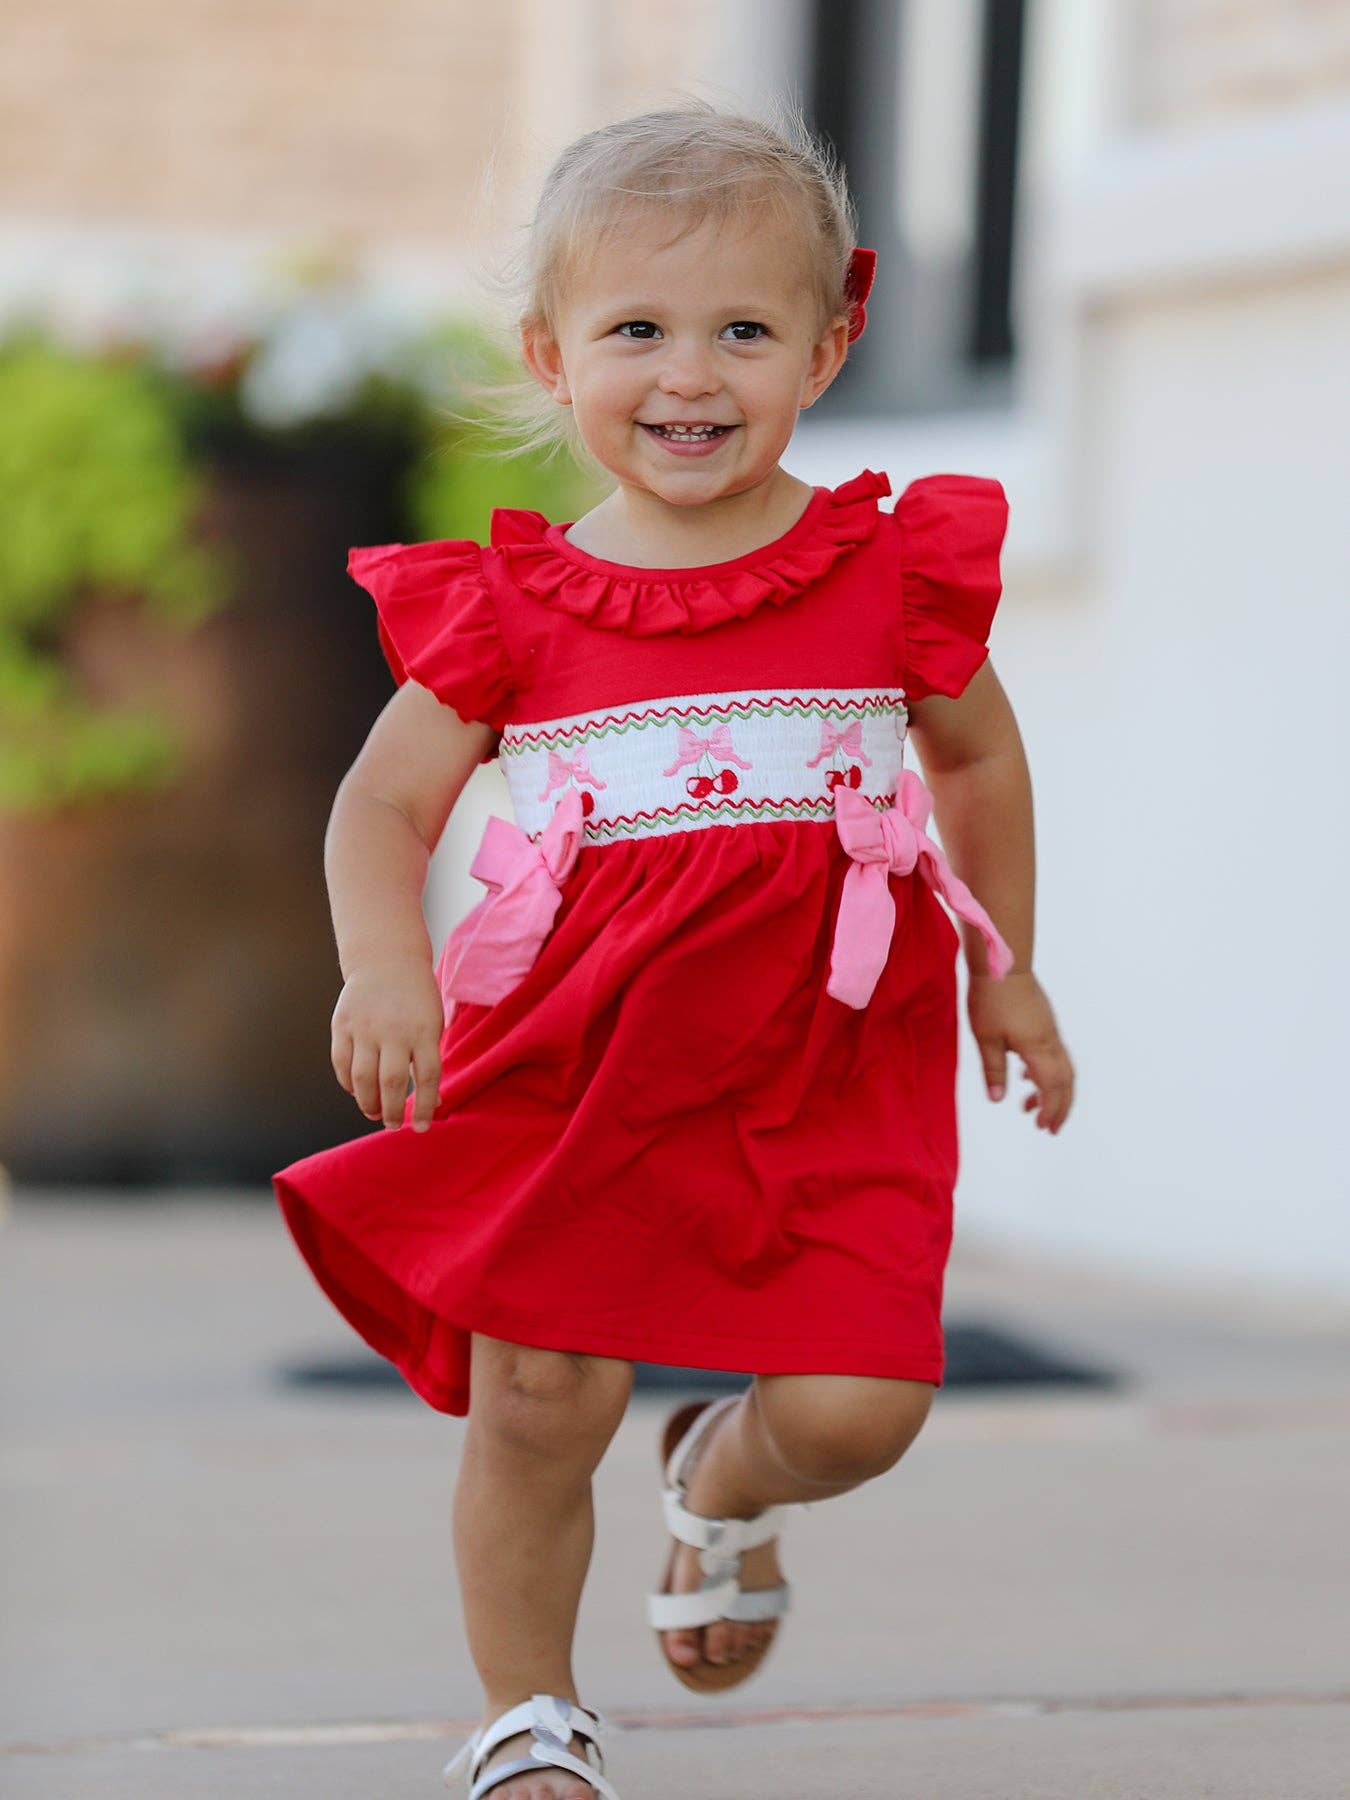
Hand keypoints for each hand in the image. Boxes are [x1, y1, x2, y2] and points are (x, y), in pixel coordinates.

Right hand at [330, 955, 443, 1132]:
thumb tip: (435, 1104)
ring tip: (376, 1113)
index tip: (423, 1127)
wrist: (386, 960)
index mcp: (424, 1030)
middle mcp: (394, 1030)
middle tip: (394, 1125)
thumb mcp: (433, 1023)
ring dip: (368, 1103)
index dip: (426, 1106)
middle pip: (392, 1083)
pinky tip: (357, 1091)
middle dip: (393, 1112)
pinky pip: (342, 1063)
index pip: (427, 1077)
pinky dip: (348, 1083)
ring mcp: (365, 1027)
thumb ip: (430, 1060)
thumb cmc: (416, 999)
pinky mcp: (343, 1025)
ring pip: (363, 1079)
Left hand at [967, 970, 1073, 1133]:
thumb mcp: (986, 1038)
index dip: (1051, 1110)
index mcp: (1037, 1048)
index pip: (1052, 1087)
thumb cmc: (991, 999)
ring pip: (1062, 1068)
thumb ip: (993, 1070)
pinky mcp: (1044, 1022)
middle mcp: (1050, 1041)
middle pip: (1065, 1081)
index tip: (1044, 1128)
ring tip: (1030, 1106)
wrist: (1002, 964)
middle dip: (1060, 1107)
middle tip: (1048, 1128)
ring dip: (1052, 1091)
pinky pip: (1054, 1054)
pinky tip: (1026, 1076)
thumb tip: (998, 1099)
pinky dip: (1046, 1072)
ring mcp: (1049, 1031)